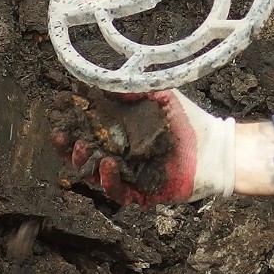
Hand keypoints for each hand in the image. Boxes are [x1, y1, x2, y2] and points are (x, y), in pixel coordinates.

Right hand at [53, 89, 234, 206]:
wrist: (215, 146)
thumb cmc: (188, 120)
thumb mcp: (159, 96)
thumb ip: (133, 90)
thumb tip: (101, 80)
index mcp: (121, 134)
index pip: (88, 132)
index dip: (71, 127)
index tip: (58, 116)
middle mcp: (122, 156)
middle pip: (84, 157)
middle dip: (69, 148)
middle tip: (62, 136)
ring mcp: (131, 176)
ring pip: (97, 176)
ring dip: (86, 162)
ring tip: (85, 148)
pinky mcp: (143, 192)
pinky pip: (119, 192)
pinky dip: (110, 180)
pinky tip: (108, 165)